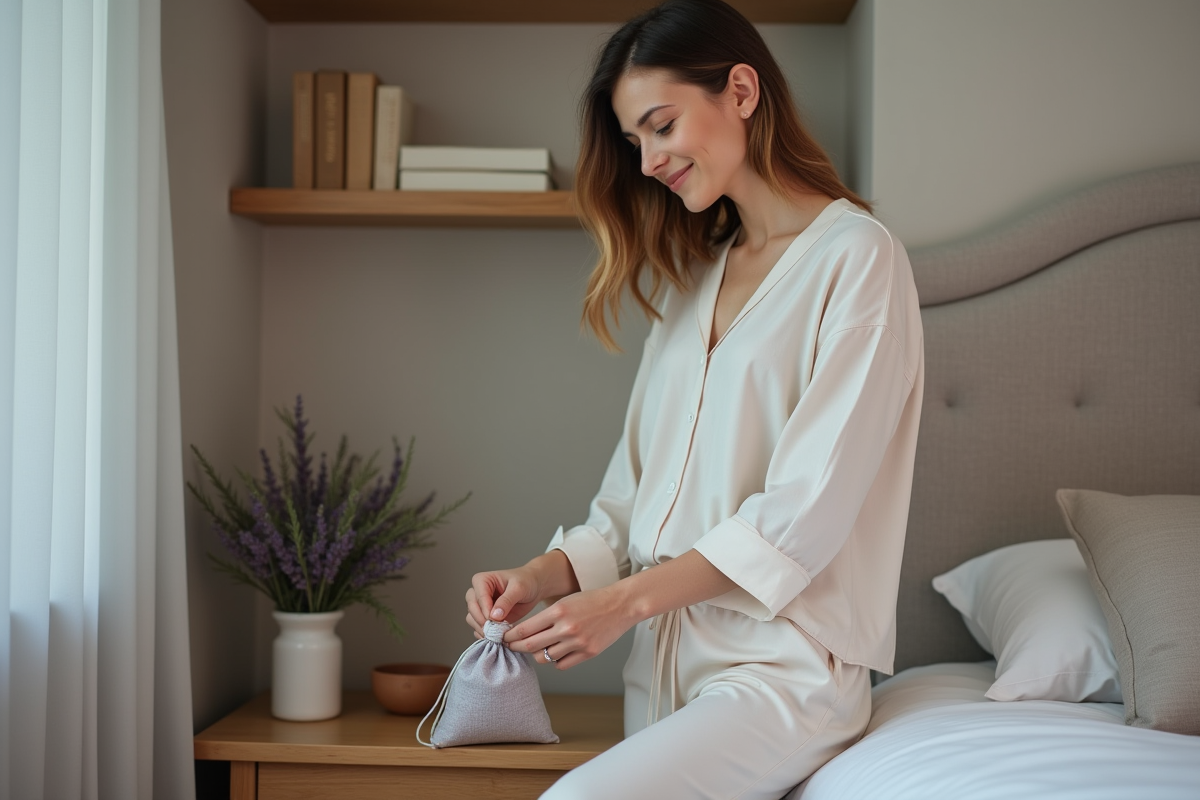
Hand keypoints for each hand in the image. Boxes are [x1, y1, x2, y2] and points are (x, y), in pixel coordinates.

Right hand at [465, 566, 542, 636]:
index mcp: (482, 580)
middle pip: (472, 609)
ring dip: (482, 628)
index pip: (479, 597)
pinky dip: (484, 633)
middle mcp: (477, 592)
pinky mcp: (485, 617)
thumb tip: (494, 616)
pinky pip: (478, 627)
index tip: (495, 621)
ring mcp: (480, 605)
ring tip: (496, 635)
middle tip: (495, 630)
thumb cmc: (526, 582)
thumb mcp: (519, 588)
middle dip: (482, 621)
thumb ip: (506, 600)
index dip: (486, 610)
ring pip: (472, 619)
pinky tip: (495, 637)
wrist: (534, 588)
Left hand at [503, 585, 635, 669]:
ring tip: (535, 649)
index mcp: (558, 611)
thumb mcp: (565, 602)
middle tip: (511, 647)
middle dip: (516, 647)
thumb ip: (546, 618)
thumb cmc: (591, 601)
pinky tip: (556, 653)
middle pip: (530, 645)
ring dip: (537, 654)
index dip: (510, 636)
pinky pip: (561, 664)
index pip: (525, 629)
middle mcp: (566, 628)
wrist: (620, 605)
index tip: (504, 638)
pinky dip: (555, 661)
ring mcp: (578, 642)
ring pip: (545, 657)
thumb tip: (524, 635)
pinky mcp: (588, 653)